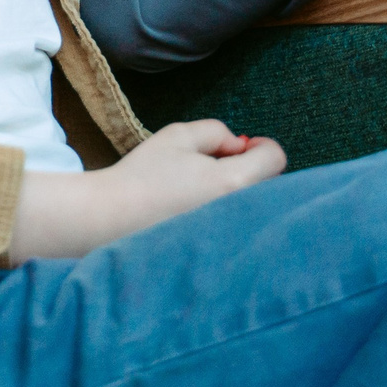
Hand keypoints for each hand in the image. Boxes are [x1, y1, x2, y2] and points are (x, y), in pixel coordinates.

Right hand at [8, 119, 283, 262]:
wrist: (110, 219)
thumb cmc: (143, 174)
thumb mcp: (178, 136)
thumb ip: (217, 132)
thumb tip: (237, 146)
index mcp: (234, 182)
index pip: (275, 158)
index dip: (259, 145)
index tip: (236, 147)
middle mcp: (241, 213)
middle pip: (270, 184)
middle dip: (249, 169)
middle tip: (214, 166)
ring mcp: (232, 238)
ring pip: (254, 207)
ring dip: (237, 193)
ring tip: (200, 191)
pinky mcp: (220, 254)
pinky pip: (238, 229)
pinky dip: (225, 216)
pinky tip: (196, 213)